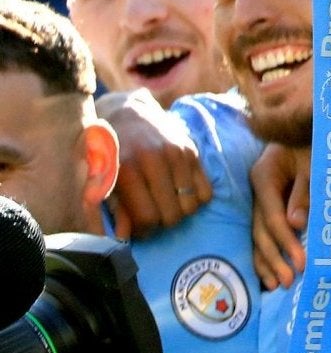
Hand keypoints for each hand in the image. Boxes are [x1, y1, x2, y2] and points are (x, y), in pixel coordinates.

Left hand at [101, 89, 211, 239]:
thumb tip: (124, 237)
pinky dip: (195, 199)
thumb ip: (110, 209)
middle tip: (153, 216)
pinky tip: (180, 193)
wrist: (128, 114)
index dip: (144, 231)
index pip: (148, 218)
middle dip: (162, 223)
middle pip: (172, 216)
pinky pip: (206, 193)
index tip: (139, 228)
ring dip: (179, 211)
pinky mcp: (193, 152)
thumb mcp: (101, 180)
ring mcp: (178, 155)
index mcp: (127, 170)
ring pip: (191, 207)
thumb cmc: (110, 153)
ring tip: (166, 204)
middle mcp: (155, 161)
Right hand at [250, 143, 307, 288]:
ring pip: (256, 234)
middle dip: (274, 257)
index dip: (286, 241)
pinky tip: (268, 275)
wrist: (310, 128)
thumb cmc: (316, 143)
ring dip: (266, 261)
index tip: (300, 262)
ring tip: (277, 284)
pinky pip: (261, 232)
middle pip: (260, 229)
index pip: (272, 216)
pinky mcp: (265, 205)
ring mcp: (258, 198)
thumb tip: (295, 224)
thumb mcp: (315, 164)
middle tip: (289, 281)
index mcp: (264, 175)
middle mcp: (256, 189)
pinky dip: (264, 254)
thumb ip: (305, 193)